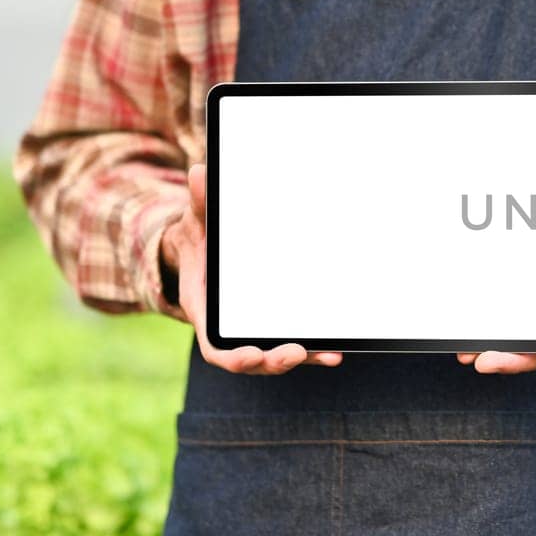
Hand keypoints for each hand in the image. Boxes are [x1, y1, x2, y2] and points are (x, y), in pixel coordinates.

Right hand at [160, 165, 342, 373]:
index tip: (250, 356)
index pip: (216, 346)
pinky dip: (314, 348)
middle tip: (296, 352)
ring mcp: (253, 328)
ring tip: (329, 354)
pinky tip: (336, 348)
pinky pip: (295, 341)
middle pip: (252, 357)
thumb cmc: (202, 237)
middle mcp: (230, 327)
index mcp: (206, 311)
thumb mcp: (199, 219)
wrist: (206, 248)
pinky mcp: (274, 324)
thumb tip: (200, 174)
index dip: (233, 355)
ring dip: (304, 357)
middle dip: (274, 360)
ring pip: (278, 354)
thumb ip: (201, 203)